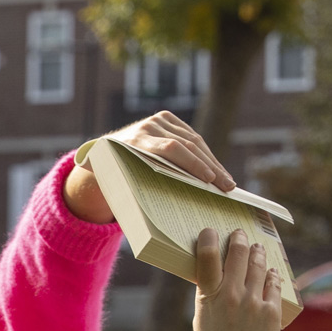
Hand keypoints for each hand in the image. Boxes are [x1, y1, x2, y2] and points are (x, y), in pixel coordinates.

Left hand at [116, 110, 236, 190]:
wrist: (104, 149)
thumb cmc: (114, 174)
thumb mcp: (119, 181)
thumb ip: (138, 188)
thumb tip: (167, 212)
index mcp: (135, 142)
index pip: (171, 148)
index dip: (193, 164)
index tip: (209, 180)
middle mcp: (147, 126)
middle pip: (187, 144)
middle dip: (210, 167)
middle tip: (227, 185)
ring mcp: (158, 120)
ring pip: (194, 140)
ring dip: (213, 162)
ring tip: (227, 180)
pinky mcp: (167, 118)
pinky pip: (192, 136)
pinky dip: (206, 154)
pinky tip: (218, 169)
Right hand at [192, 226, 282, 330]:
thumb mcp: (202, 324)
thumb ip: (208, 299)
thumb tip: (214, 277)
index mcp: (208, 299)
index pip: (206, 258)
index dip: (208, 239)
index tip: (209, 231)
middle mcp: (231, 296)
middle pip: (237, 254)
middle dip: (239, 240)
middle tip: (239, 234)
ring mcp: (254, 303)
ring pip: (258, 265)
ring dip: (257, 253)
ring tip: (257, 248)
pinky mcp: (272, 312)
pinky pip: (274, 284)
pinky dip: (272, 275)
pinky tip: (272, 271)